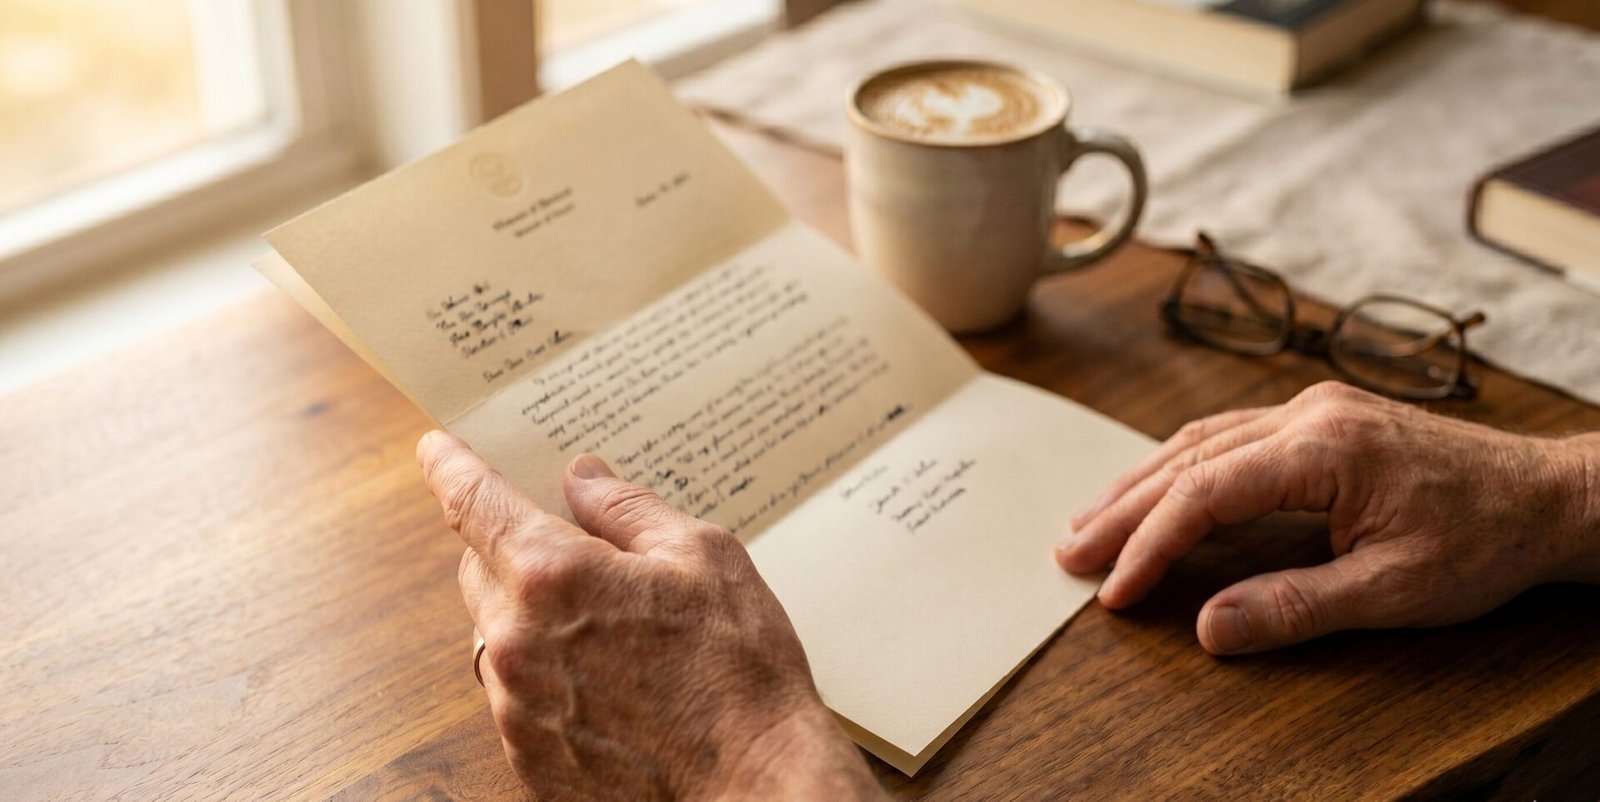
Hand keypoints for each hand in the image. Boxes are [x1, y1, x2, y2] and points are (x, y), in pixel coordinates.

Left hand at [416, 432, 880, 799]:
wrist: (755, 785)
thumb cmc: (739, 670)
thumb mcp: (704, 558)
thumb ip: (630, 511)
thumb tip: (583, 480)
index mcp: (553, 577)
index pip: (474, 503)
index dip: (451, 467)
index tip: (435, 449)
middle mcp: (517, 642)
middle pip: (479, 568)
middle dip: (513, 546)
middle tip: (574, 547)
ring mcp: (516, 709)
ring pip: (498, 635)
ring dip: (532, 616)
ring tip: (611, 628)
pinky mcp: (528, 759)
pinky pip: (517, 696)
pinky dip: (547, 676)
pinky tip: (611, 683)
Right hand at [1056, 381, 1599, 654]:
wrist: (1550, 495)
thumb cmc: (1483, 541)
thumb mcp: (1393, 591)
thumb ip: (1294, 607)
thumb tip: (1209, 629)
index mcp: (1324, 449)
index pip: (1207, 494)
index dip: (1151, 545)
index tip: (1116, 590)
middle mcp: (1308, 414)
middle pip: (1188, 459)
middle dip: (1122, 508)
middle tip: (1068, 549)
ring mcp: (1312, 408)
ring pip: (1200, 439)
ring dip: (1140, 482)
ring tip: (1090, 520)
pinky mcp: (1319, 417)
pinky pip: (1227, 435)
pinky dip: (1180, 467)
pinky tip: (1155, 488)